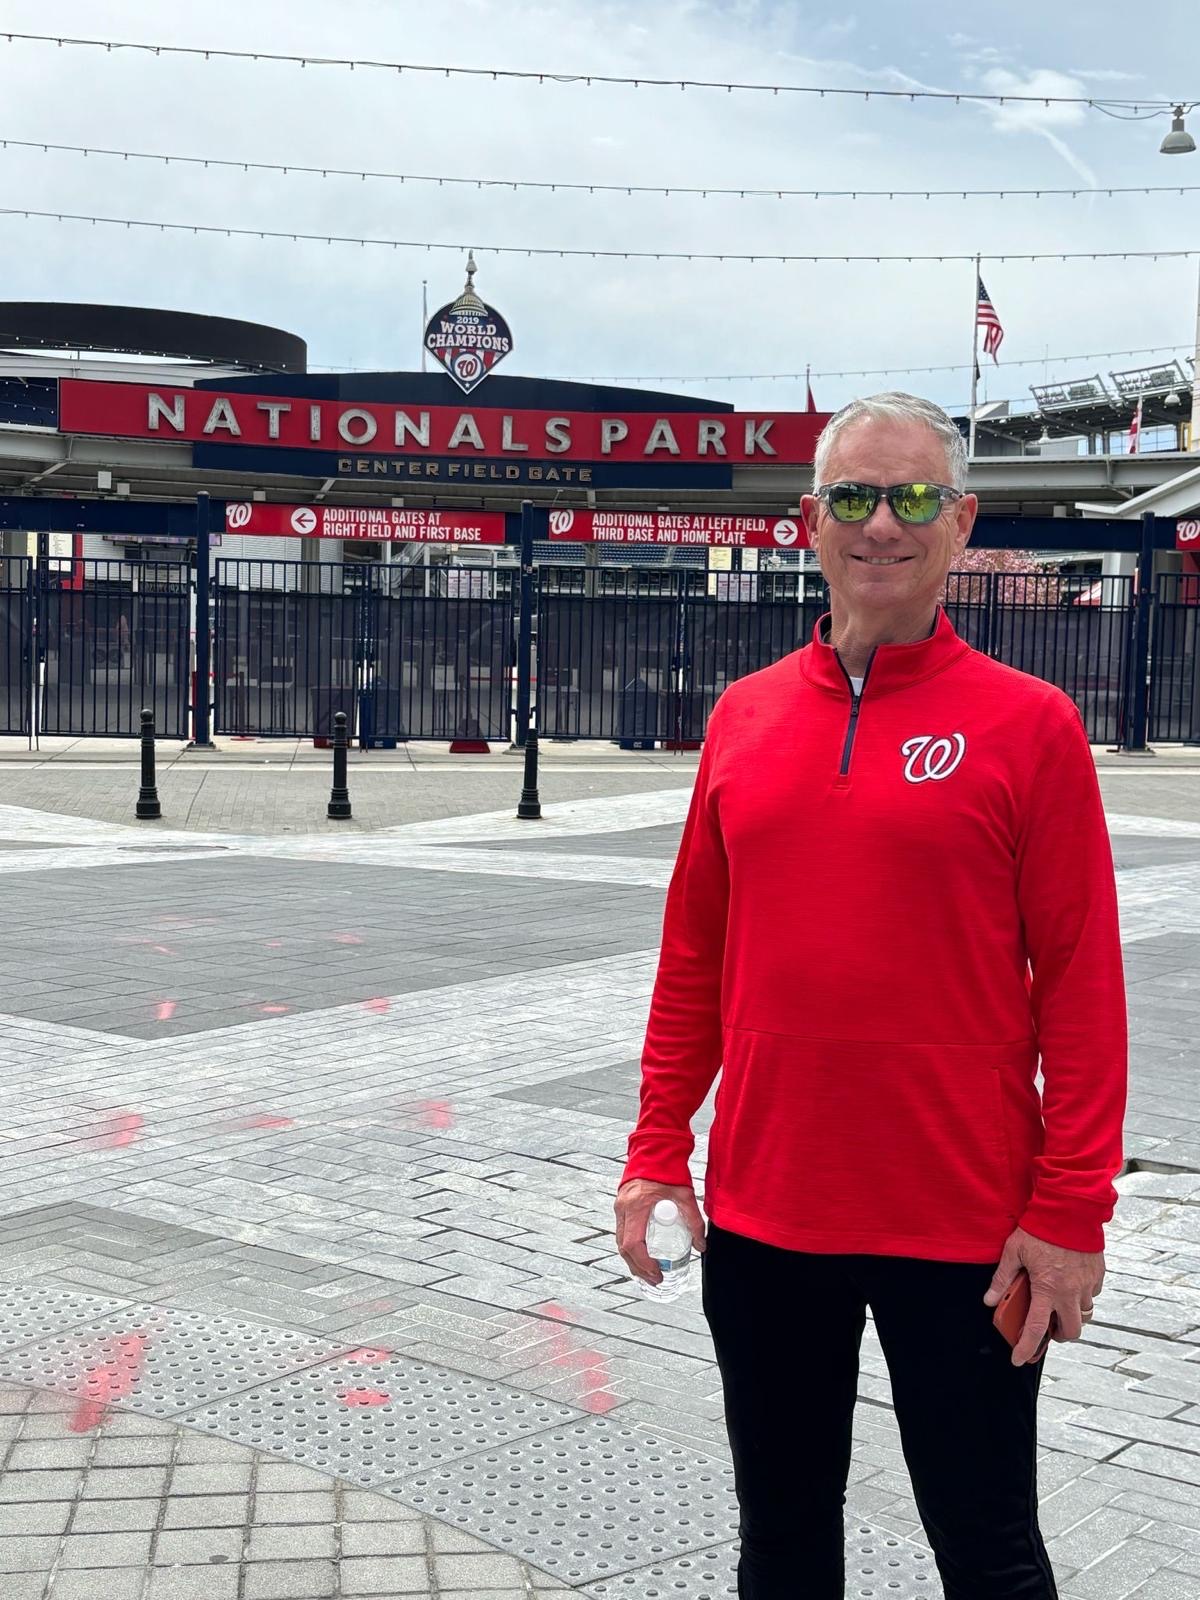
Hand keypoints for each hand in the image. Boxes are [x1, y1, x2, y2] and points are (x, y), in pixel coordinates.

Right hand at [614, 1178, 706, 1286]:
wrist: (655, 1148)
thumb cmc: (667, 1168)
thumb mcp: (684, 1195)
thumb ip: (694, 1220)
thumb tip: (701, 1245)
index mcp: (636, 1206)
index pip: (633, 1243)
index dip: (644, 1263)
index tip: (658, 1273)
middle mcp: (623, 1208)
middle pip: (624, 1247)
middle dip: (639, 1267)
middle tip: (656, 1279)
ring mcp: (620, 1206)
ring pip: (621, 1241)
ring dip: (633, 1260)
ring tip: (650, 1272)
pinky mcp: (622, 1205)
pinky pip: (622, 1232)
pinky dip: (631, 1247)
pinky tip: (642, 1255)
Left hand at [983, 1226, 1104, 1366]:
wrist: (1071, 1208)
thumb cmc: (1041, 1227)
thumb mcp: (1014, 1251)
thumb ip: (1002, 1278)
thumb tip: (989, 1299)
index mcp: (1047, 1289)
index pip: (1036, 1329)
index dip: (1026, 1348)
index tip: (1019, 1358)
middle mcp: (1070, 1292)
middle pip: (1070, 1331)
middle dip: (1059, 1335)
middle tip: (1047, 1328)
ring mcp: (1087, 1284)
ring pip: (1085, 1315)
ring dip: (1072, 1315)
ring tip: (1059, 1304)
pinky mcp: (1098, 1274)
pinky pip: (1092, 1295)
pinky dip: (1082, 1296)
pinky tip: (1070, 1284)